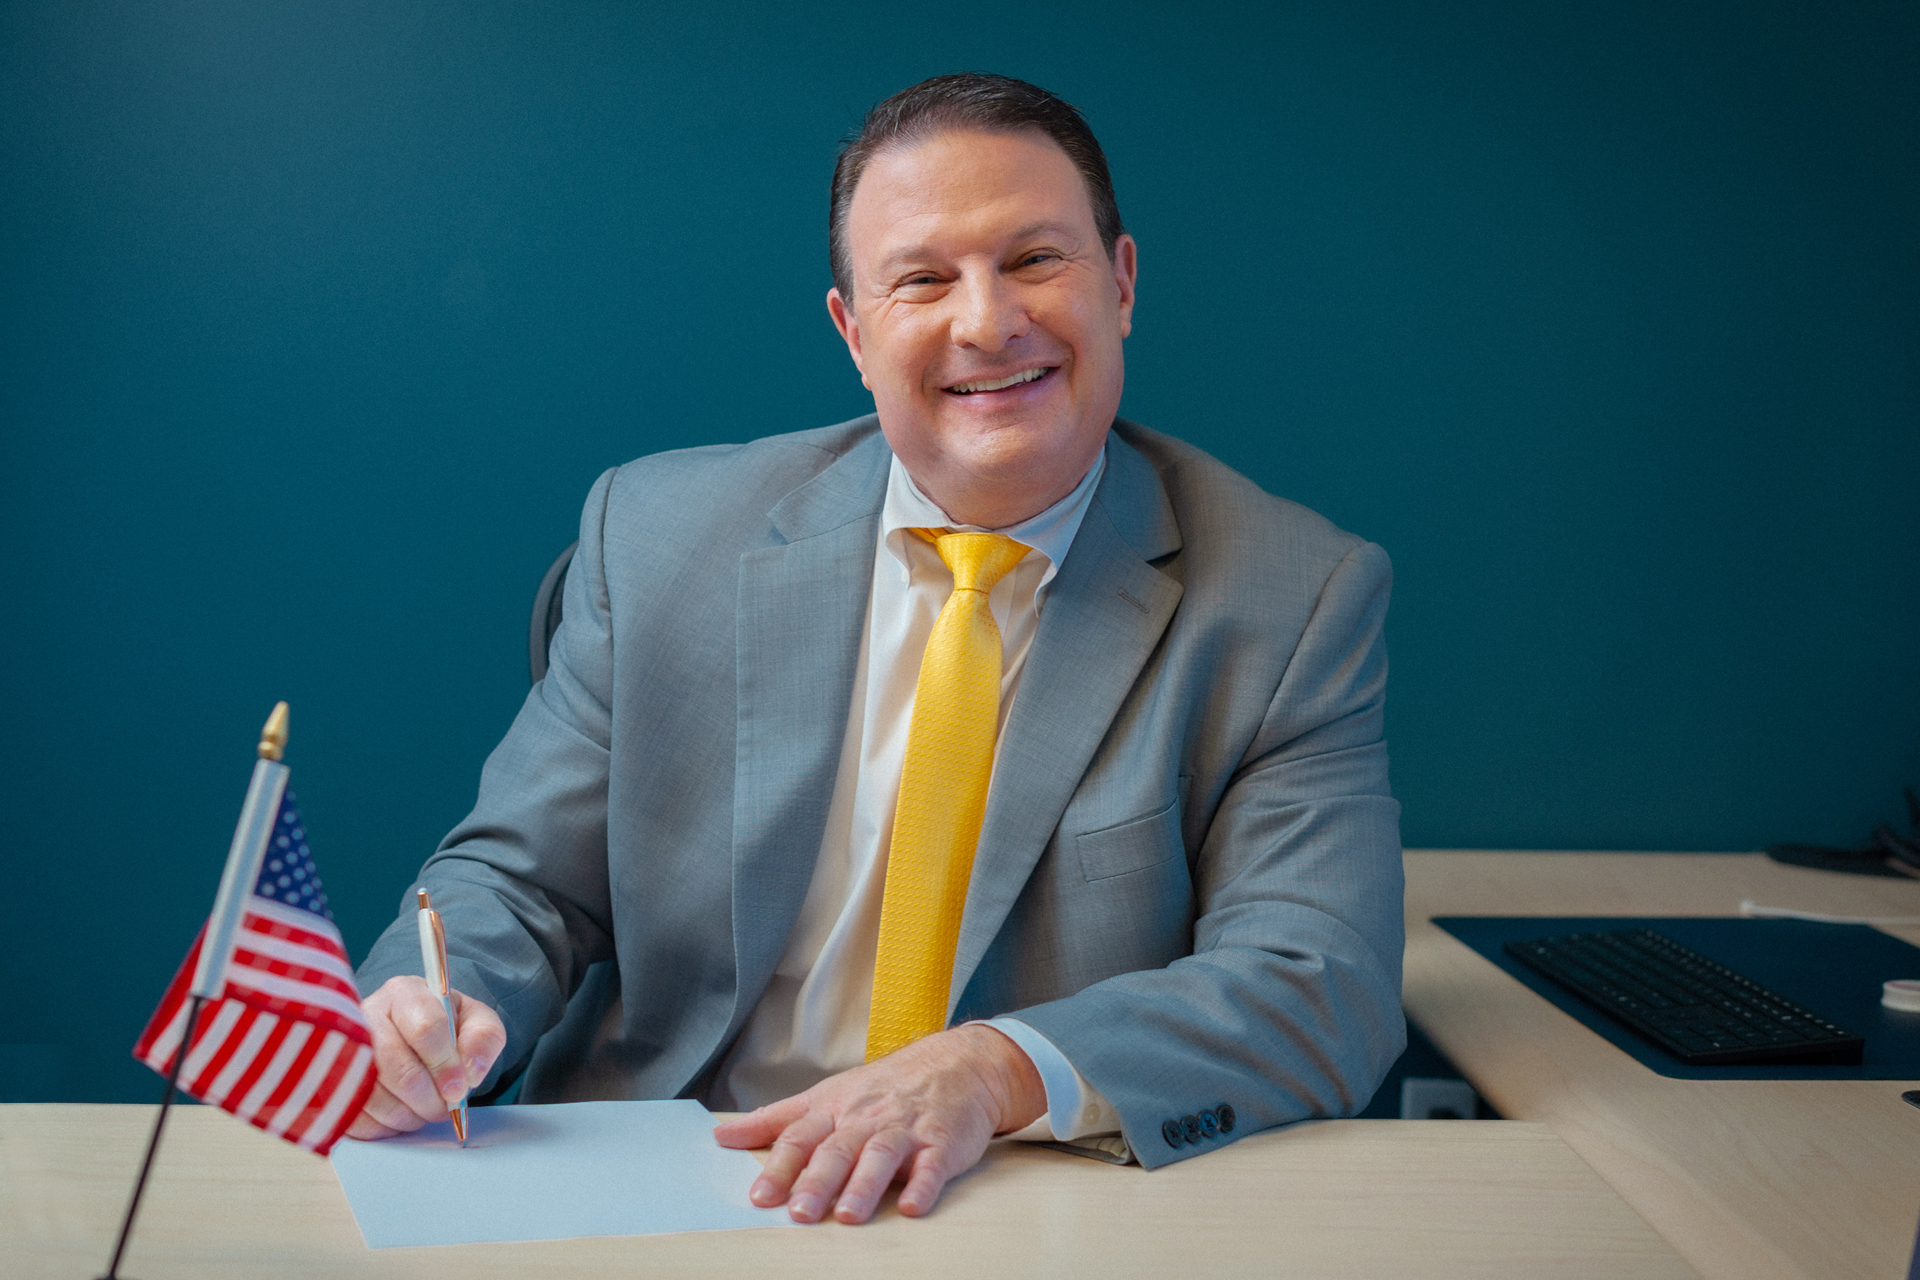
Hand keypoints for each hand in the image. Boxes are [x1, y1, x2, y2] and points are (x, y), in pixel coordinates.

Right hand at [346, 975, 506, 1139]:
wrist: (409, 1037)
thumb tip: (469, 1072)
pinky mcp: (327, 1083)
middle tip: (443, 1106)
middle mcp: (366, 1015)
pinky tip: (398, 1113)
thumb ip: (484, 1038)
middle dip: (430, 1098)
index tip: (458, 1088)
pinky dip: (383, 1126)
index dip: (446, 1065)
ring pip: (375, 1097)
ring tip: (423, 1109)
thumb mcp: (474, 1021)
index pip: (426, 1028)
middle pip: (399, 1069)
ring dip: (408, 1115)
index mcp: (406, 993)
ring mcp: (340, 1049)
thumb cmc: (443, 1027)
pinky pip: (355, 1118)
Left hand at [712, 1024, 1046, 1223]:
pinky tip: (913, 1205)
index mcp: (835, 1110)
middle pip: (838, 1150)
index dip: (780, 1166)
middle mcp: (866, 1119)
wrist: (956, 1063)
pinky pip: (933, 1165)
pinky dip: (923, 1185)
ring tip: (849, 1215)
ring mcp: (905, 1129)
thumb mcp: (826, 1095)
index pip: (801, 1137)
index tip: (760, 1195)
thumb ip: (774, 1120)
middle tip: (799, 1213)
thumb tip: (722, 1136)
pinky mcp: (941, 1142)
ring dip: (864, 1186)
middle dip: (817, 1182)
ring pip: (881, 1156)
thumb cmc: (885, 1087)